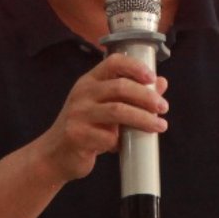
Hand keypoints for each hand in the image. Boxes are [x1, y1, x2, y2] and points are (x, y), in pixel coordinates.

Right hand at [35, 53, 167, 181]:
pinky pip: (108, 138)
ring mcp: (78, 114)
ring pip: (118, 111)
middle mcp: (82, 93)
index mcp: (89, 81)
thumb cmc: (85, 128)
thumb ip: (131, 95)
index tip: (152, 77)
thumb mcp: (105, 107)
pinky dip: (121, 142)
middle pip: (120, 87)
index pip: (113, 63)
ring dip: (143, 119)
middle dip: (147, 96)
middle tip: (164, 107)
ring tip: (160, 126)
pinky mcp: (77, 135)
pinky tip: (124, 146)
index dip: (135, 67)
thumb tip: (161, 83)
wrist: (55, 155)